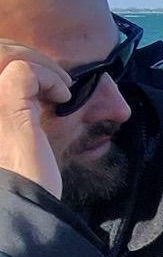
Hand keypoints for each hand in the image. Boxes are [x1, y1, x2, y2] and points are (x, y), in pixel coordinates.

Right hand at [0, 52, 67, 199]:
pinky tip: (63, 99)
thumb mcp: (7, 129)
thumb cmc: (19, 173)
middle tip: (57, 80)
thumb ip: (13, 103)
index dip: (9, 57)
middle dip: (26, 55)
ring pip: (5, 53)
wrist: (22, 202)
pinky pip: (24, 69)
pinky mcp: (5, 102)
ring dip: (41, 65)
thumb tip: (27, 75)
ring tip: (62, 89)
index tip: (38, 79)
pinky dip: (49, 78)